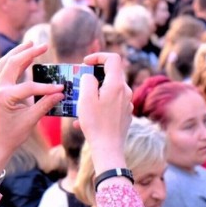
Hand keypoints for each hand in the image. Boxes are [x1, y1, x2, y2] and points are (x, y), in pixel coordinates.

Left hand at [0, 43, 64, 174]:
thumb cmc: (13, 134)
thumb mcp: (31, 120)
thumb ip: (45, 104)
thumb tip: (61, 93)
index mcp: (5, 96)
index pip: (29, 87)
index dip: (47, 87)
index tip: (61, 87)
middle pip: (13, 63)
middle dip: (29, 52)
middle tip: (44, 45)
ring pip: (6, 62)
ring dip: (19, 52)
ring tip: (31, 43)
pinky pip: (6, 68)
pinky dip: (16, 60)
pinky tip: (27, 56)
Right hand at [77, 52, 132, 174]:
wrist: (108, 150)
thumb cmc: (96, 124)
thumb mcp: (85, 98)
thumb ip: (87, 80)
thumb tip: (90, 76)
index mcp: (117, 84)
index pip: (112, 58)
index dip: (98, 56)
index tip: (85, 63)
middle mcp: (125, 92)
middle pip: (110, 74)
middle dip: (93, 77)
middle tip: (79, 84)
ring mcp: (126, 104)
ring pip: (108, 91)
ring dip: (94, 94)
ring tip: (79, 107)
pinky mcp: (124, 115)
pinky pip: (110, 104)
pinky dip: (98, 107)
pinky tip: (84, 122)